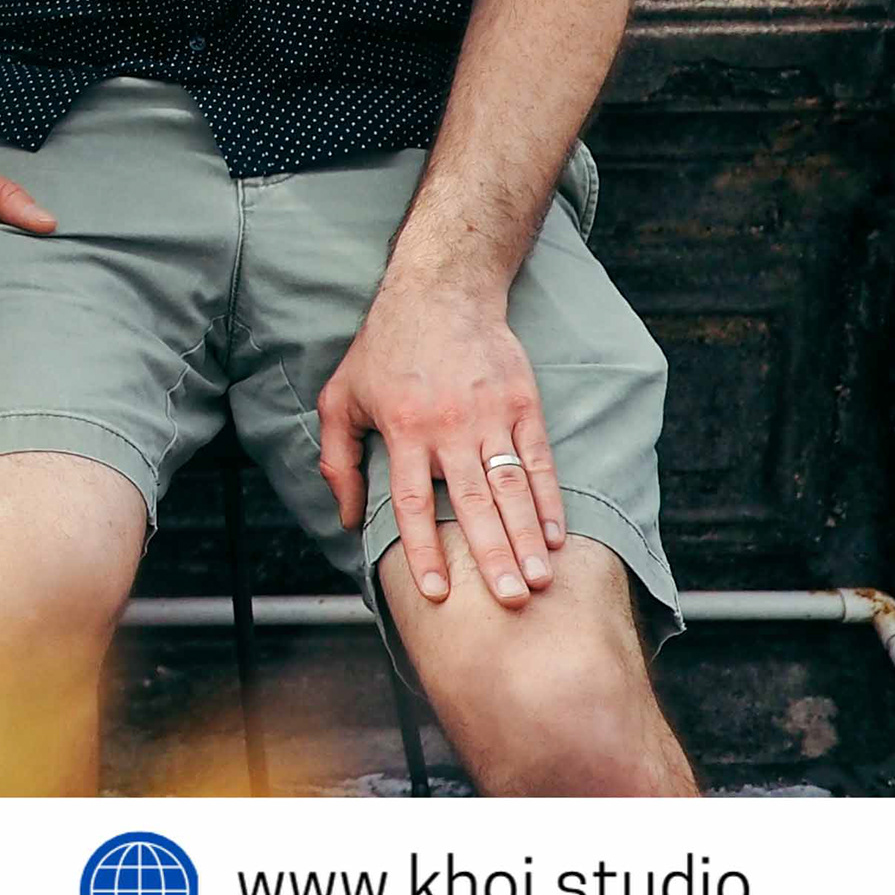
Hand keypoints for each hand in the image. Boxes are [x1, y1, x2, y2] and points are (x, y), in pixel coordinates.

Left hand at [315, 276, 563, 607]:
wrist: (440, 292)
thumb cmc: (384, 348)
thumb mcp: (342, 396)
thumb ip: (338, 459)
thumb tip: (345, 519)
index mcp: (402, 429)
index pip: (411, 502)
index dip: (424, 548)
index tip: (436, 592)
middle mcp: (448, 428)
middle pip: (471, 503)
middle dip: (491, 555)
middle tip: (509, 602)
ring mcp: (490, 417)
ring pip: (510, 488)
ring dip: (526, 538)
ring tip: (539, 581)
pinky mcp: (523, 405)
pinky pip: (539, 461)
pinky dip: (548, 501)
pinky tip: (555, 536)